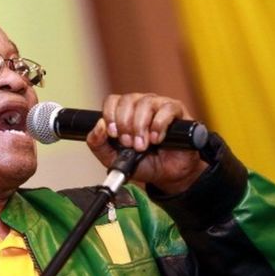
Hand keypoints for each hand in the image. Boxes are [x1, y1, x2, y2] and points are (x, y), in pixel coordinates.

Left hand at [87, 93, 207, 193]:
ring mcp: (158, 105)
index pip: (111, 101)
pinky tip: (156, 139)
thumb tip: (98, 126)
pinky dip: (159, 125)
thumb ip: (98, 144)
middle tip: (129, 144)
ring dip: (140, 127)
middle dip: (125, 125)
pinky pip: (166, 109)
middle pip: (127, 100)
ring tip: (142, 145)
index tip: (112, 134)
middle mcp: (140, 104)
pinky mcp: (176, 111)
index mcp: (123, 112)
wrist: (167, 175)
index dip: (110, 115)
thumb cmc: (142, 163)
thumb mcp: (113, 158)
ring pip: (145, 103)